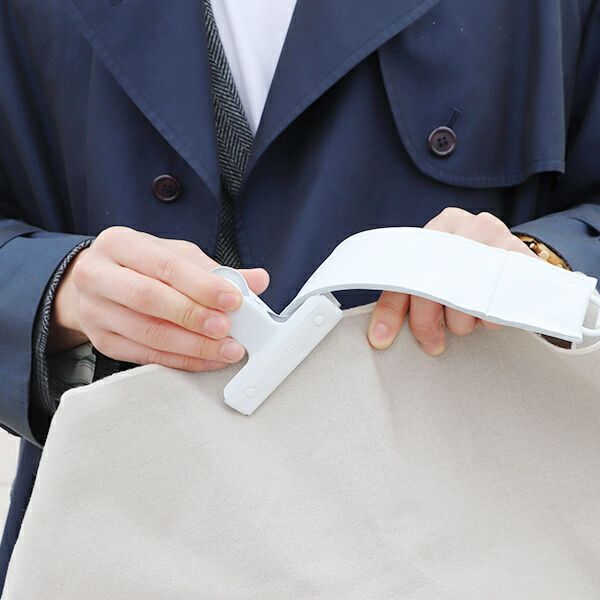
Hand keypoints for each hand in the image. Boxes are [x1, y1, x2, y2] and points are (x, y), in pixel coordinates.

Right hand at [49, 227, 268, 370]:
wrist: (95, 283)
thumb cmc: (139, 266)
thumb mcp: (173, 255)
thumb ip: (214, 269)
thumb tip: (257, 280)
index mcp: (120, 244)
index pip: (164, 266)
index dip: (202, 285)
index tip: (233, 299)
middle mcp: (99, 275)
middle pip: (149, 299)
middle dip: (194, 316)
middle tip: (227, 329)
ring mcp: (96, 311)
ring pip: (147, 333)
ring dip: (192, 345)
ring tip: (225, 349)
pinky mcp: (102, 341)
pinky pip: (145, 355)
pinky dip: (181, 359)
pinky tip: (207, 359)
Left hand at [367, 208, 539, 354]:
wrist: (515, 253)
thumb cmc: (466, 264)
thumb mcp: (437, 266)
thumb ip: (408, 290)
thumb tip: (380, 334)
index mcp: (439, 227)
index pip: (405, 273)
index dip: (391, 311)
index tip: (381, 338)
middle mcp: (469, 228)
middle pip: (432, 292)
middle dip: (427, 325)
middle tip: (432, 339)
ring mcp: (499, 241)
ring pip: (465, 306)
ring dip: (463, 321)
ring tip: (469, 307)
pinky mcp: (524, 262)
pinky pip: (497, 309)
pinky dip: (490, 319)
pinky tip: (489, 304)